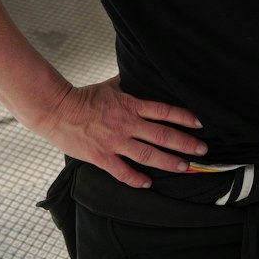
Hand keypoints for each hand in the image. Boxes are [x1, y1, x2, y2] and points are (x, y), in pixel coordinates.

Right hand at [33, 76, 205, 187]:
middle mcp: (127, 124)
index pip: (164, 111)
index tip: (200, 123)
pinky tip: (148, 184)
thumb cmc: (84, 96)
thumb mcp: (112, 85)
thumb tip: (143, 74)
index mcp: (131, 105)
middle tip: (202, 150)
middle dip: (185, 143)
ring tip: (184, 167)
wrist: (56, 110)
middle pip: (163, 135)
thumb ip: (130, 85)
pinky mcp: (101, 157)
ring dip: (169, 162)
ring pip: (148, 155)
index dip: (184, 117)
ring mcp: (115, 142)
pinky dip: (136, 179)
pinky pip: (123, 172)